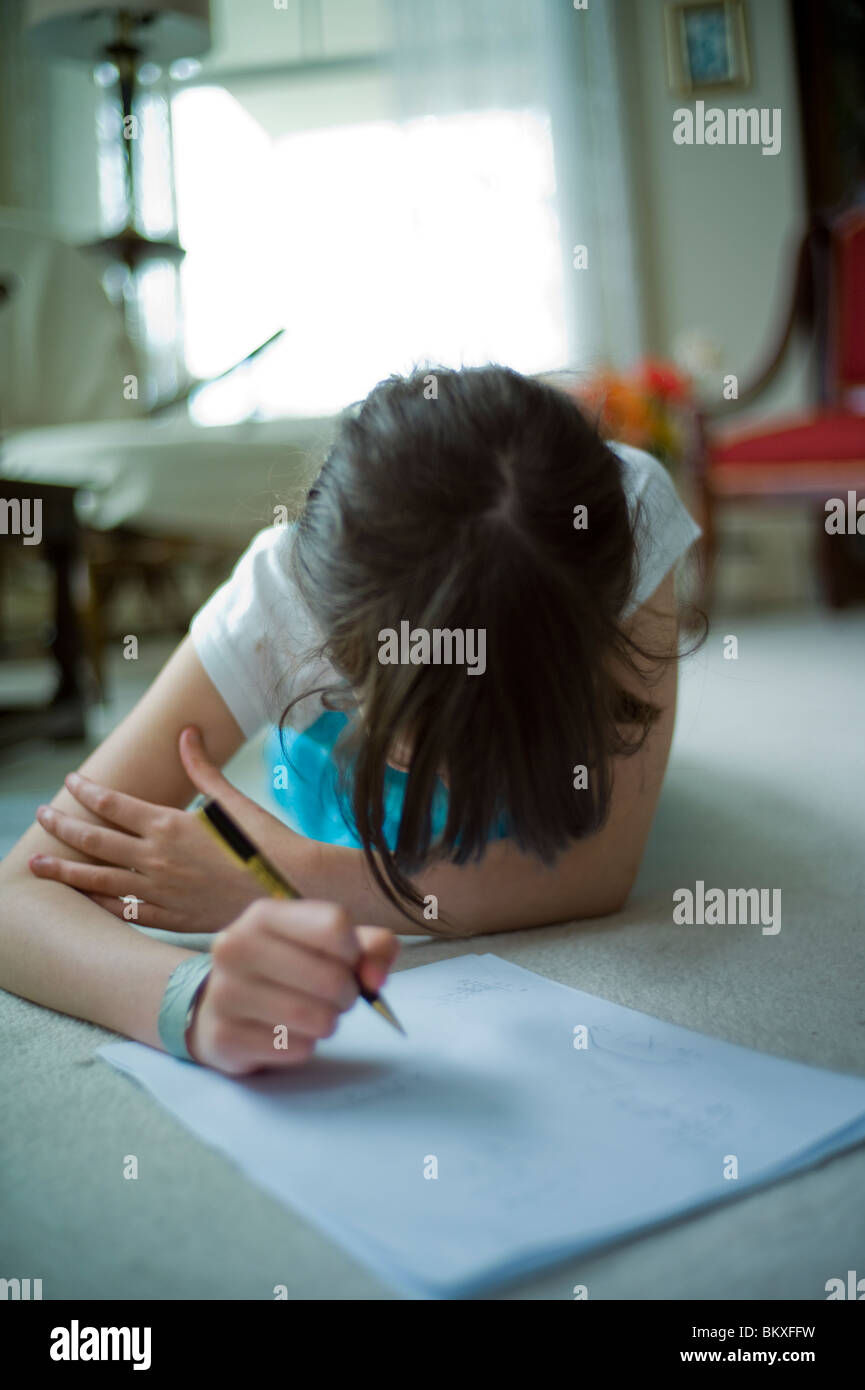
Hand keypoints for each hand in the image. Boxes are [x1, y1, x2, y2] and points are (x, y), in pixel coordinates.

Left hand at [29, 727, 295, 931]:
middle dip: (62, 827)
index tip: (70, 782)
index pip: (111, 803)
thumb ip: (202, 767)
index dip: (86, 790)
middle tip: (41, 817)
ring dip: (65, 870)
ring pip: (98, 880)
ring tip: (39, 863)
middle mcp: (155, 858)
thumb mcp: (231, 799)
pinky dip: (101, 903)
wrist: (290, 888)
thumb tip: (186, 733)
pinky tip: (86, 898)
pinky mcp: (171, 916)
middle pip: (94, 841)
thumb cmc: (264, 841)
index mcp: (168, 824)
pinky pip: (124, 911)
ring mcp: (159, 891)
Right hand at [186, 900, 400, 1074]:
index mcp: (265, 915)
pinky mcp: (224, 1037)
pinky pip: (296, 1049)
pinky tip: (285, 1034)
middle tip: (336, 998)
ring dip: (328, 1022)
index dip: (355, 951)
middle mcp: (237, 947)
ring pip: (315, 1018)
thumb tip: (375, 979)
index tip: (348, 962)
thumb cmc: (284, 968)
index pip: (334, 925)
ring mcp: (225, 993)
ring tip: (313, 1015)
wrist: (216, 1004)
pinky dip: (304, 1046)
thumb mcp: (327, 944)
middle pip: (331, 977)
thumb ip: (371, 949)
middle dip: (347, 995)